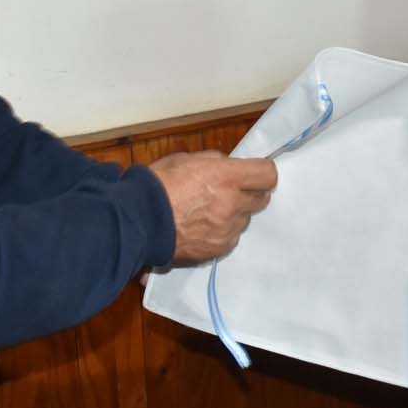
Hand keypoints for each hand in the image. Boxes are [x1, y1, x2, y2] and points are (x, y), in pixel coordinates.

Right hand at [148, 151, 277, 263]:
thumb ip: (215, 162)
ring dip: (235, 214)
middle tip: (232, 191)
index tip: (254, 173)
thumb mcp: (187, 159)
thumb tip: (230, 167)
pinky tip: (203, 227)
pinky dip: (223, 232)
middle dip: (250, 193)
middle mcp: (233, 203)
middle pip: (262, 198)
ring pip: (245, 219)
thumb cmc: (159, 184)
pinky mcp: (219, 248)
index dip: (262, 172)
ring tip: (210, 211)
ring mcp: (227, 229)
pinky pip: (232, 237)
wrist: (139, 220)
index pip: (268, 175)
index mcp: (226, 176)